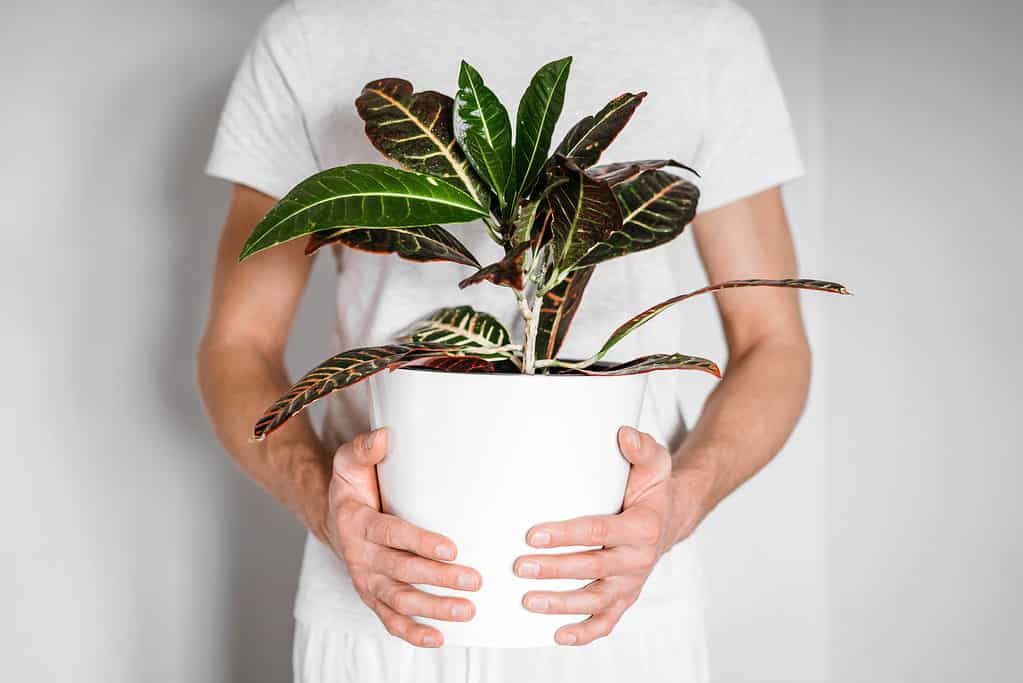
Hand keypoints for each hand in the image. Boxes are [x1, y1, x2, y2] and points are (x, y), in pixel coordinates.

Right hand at [326, 428, 481, 647]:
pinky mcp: (372, 596)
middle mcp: (360, 557)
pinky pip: (390, 620)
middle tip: (474, 580)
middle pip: (401, 572)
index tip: (452, 547)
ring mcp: (366, 580)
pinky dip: (412, 633)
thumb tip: (385, 436)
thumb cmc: (351, 487)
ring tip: (467, 610)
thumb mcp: (349, 462)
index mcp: (357, 523)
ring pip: (400, 600)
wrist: (332, 516)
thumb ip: (365, 449)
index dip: (420, 542)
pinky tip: (439, 638)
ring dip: (433, 608)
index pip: (391, 534)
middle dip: (438, 578)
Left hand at [515, 426, 682, 645]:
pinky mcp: (626, 598)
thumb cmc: (652, 487)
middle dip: (554, 570)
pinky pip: (607, 622)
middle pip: (592, 569)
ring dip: (561, 604)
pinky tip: (556, 635)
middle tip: (519, 567)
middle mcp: (638, 559)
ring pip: (596, 601)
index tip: (533, 535)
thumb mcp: (654, 462)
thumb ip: (641, 447)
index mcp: (642, 527)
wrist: (671, 516)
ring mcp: (631, 583)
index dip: (565, 535)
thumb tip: (623, 434)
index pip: (599, 532)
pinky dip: (584, 633)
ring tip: (526, 601)